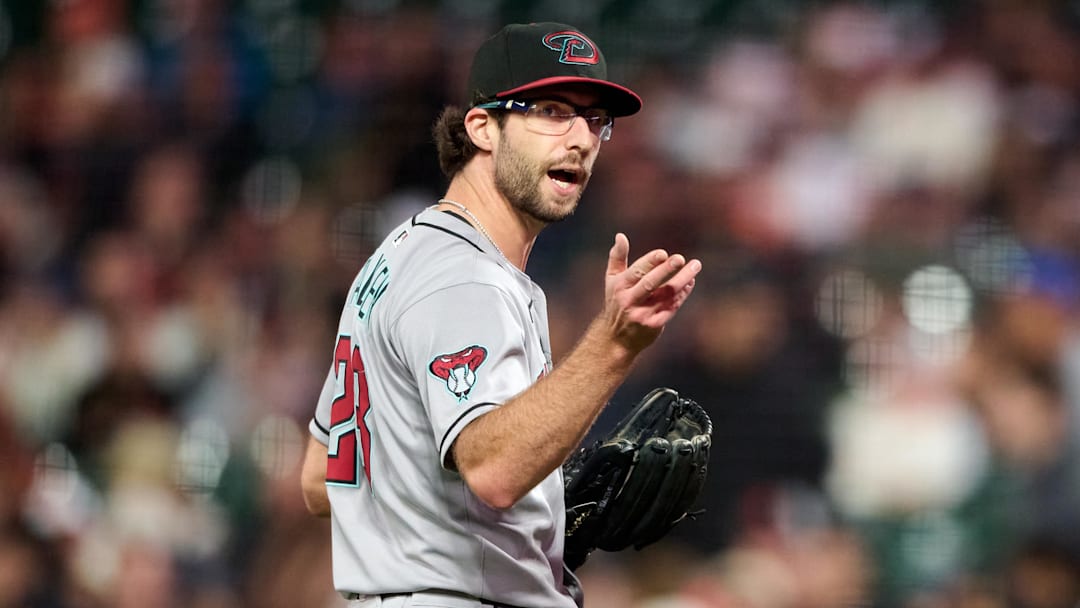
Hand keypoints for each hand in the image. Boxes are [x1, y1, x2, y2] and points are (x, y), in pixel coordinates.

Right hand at [601, 233, 699, 352]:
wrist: (615, 339)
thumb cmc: (616, 302)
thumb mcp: (612, 280)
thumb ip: (617, 257)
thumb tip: (620, 235)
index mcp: (620, 286)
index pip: (636, 272)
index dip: (649, 262)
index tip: (663, 253)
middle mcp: (630, 300)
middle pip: (650, 283)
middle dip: (666, 270)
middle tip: (681, 258)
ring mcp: (642, 314)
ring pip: (666, 295)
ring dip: (682, 280)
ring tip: (695, 267)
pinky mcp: (653, 325)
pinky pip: (671, 307)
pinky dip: (682, 294)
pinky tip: (690, 282)